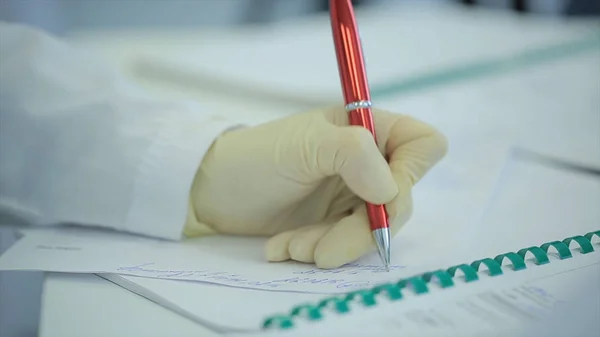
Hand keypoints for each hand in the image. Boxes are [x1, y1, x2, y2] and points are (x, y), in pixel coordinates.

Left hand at [185, 105, 446, 268]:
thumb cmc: (257, 157)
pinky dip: (316, 251)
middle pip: (400, 202)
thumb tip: (392, 189)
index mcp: (369, 130)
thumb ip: (352, 154)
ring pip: (372, 232)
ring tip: (292, 248)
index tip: (378, 196)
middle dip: (359, 231)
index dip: (412, 173)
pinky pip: (346, 246)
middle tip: (320, 249)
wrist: (215, 192)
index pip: (423, 145)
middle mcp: (369, 163)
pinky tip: (284, 248)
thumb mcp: (303, 145)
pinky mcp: (336, 223)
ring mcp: (354, 196)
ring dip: (332, 245)